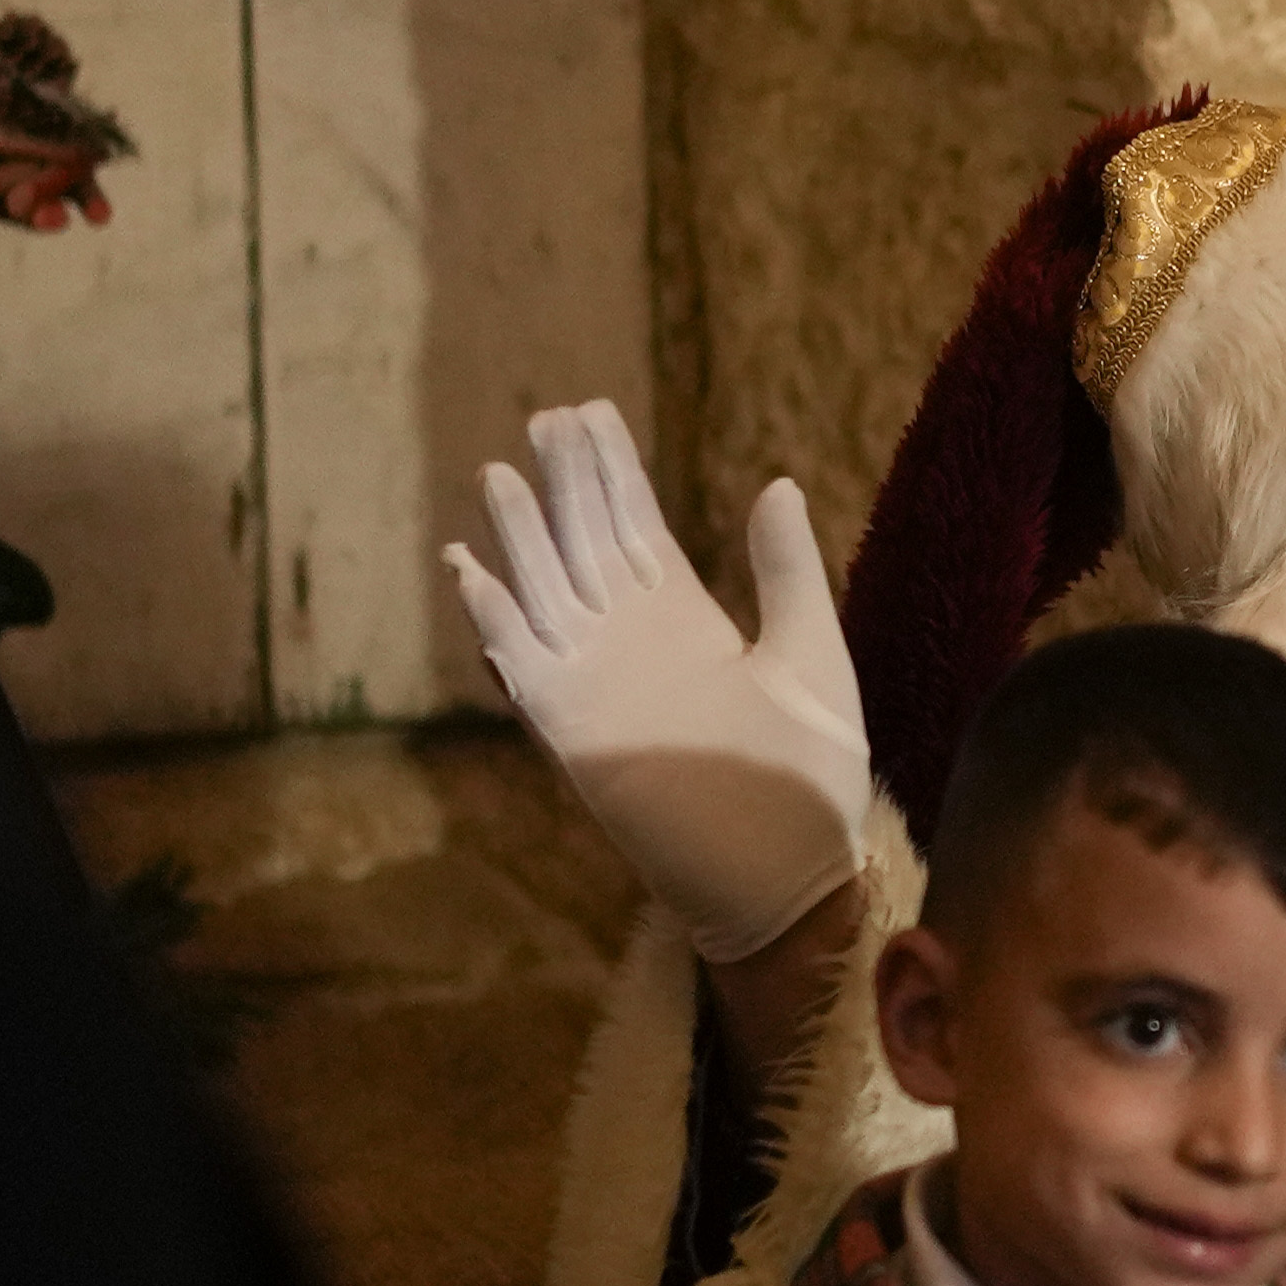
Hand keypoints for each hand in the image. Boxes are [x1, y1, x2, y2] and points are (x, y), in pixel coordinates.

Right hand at [448, 404, 877, 956]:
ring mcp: (598, 685)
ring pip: (546, 593)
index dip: (612, 472)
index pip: (635, 528)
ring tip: (499, 474)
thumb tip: (777, 484)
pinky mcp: (575, 733)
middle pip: (584, 544)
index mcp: (687, 622)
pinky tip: (470, 572)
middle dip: (565, 481)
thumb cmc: (814, 775)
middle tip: (546, 416)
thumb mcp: (810, 651)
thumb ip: (786, 571)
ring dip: (521, 537)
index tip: (591, 411)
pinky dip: (495, 623)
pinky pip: (523, 670)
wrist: (794, 874)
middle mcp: (633, 644)